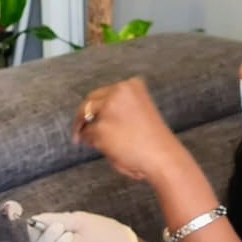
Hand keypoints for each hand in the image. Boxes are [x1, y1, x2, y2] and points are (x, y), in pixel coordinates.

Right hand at [28, 212, 150, 241]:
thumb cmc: (105, 230)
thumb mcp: (79, 220)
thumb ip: (57, 219)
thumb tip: (35, 219)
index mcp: (59, 238)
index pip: (37, 236)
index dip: (34, 229)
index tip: (37, 221)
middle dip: (45, 237)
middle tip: (59, 227)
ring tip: (67, 236)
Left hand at [74, 77, 188, 185]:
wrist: (163, 156)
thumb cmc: (154, 140)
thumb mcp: (141, 111)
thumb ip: (122, 107)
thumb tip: (96, 116)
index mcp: (132, 85)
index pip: (105, 93)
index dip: (97, 106)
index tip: (93, 117)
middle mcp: (119, 92)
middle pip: (89, 101)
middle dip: (82, 116)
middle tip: (78, 131)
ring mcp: (108, 109)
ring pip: (86, 118)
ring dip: (85, 130)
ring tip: (89, 143)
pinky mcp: (101, 128)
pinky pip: (87, 135)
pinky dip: (92, 143)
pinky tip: (106, 149)